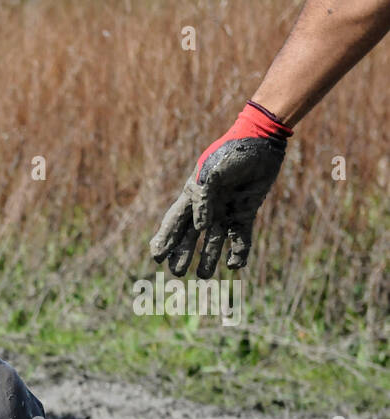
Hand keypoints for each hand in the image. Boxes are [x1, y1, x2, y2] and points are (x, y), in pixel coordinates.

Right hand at [150, 102, 290, 278]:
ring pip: (214, 241)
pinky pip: (240, 236)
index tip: (156, 258)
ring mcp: (226, 211)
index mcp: (192, 196)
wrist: (261, 142)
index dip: (164, 240)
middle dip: (182, 255)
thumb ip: (203, 198)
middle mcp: (207, 208)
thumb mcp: (212, 172)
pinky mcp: (245, 212)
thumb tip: (200, 228)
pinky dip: (238, 251)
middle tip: (177, 274)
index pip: (173, 223)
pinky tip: (235, 265)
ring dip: (209, 259)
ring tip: (205, 277)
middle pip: (190, 237)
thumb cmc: (231, 153)